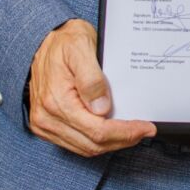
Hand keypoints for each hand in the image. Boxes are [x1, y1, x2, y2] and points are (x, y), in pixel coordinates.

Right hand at [28, 19, 155, 156]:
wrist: (43, 41)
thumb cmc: (65, 42)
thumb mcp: (81, 49)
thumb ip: (92, 79)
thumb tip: (103, 108)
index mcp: (56, 101)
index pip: (96, 130)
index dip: (124, 132)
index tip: (146, 128)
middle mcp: (47, 118)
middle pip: (92, 144)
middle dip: (122, 140)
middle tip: (145, 131)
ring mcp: (45, 124)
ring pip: (84, 148)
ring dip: (111, 143)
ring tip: (133, 132)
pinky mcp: (47, 125)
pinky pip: (75, 143)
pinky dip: (96, 141)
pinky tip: (113, 131)